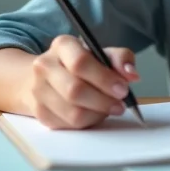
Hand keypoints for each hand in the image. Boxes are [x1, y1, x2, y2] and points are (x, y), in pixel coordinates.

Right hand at [22, 34, 139, 129]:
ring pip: (72, 113)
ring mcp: (38, 91)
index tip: (123, 89)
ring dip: (97, 114)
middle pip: (74, 90)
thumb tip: (131, 74)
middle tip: (120, 105)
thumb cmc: (81, 64)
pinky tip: (94, 113)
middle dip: (103, 101)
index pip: (80, 62)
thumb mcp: (101, 53)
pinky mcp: (39, 113)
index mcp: (62, 45)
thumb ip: (120, 58)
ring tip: (109, 109)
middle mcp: (45, 66)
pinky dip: (87, 122)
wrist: (47, 76)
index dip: (104, 79)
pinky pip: (68, 125)